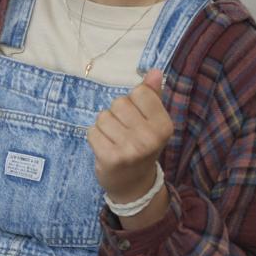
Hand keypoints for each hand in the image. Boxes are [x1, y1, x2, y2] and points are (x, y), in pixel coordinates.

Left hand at [88, 68, 172, 203]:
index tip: (137, 119)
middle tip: (124, 132)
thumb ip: (153, 96)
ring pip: (103, 116)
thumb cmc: (142, 146)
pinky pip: (92, 131)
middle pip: (119, 103)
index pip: (139, 92)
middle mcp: (150, 137)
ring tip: (114, 140)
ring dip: (104, 126)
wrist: (133, 184)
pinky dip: (95, 137)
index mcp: (164, 125)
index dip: (134, 102)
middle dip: (117, 114)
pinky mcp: (110, 158)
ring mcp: (130, 149)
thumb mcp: (152, 122)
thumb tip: (154, 71)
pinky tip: (105, 148)